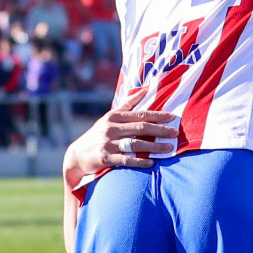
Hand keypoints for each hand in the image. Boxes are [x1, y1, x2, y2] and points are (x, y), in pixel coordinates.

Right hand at [63, 107, 179, 197]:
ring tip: (168, 148)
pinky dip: (139, 161)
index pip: (140, 114)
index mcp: (114, 116)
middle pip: (140, 128)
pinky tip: (151, 163)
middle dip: (160, 130)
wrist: (77, 155)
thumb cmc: (98, 134)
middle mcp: (111, 128)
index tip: (172, 117)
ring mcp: (108, 143)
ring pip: (135, 144)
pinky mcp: (105, 158)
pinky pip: (126, 159)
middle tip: (175, 133)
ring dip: (154, 147)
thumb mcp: (110, 117)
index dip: (157, 115)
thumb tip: (145, 90)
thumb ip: (128, 105)